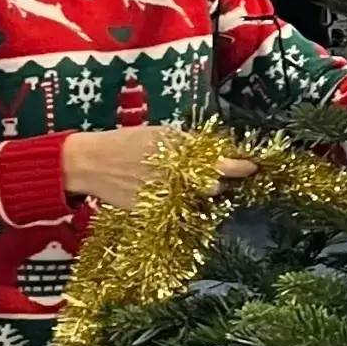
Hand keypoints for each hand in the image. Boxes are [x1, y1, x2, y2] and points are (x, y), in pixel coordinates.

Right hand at [60, 127, 255, 210]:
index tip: (253, 167)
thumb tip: (213, 150)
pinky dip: (184, 202)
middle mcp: (178, 178)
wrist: (93, 163)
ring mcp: (168, 197)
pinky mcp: (157, 211)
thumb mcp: (161, 134)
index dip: (241, 166)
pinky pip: (180, 209)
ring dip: (203, 192)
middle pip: (215, 185)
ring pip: (199, 200)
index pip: (222, 164)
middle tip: (221, 174)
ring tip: (195, 183)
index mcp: (181, 154)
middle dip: (221, 180)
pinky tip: (176, 193)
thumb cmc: (127, 142)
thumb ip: (188, 144)